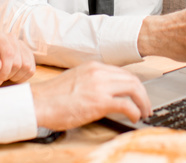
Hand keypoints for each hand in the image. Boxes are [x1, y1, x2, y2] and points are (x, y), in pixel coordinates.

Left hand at [0, 31, 35, 87]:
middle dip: (8, 75)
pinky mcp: (28, 55)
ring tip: (5, 76)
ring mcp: (21, 46)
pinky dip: (22, 77)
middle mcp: (12, 38)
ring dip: (15, 77)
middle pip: (18, 62)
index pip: (9, 54)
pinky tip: (12, 76)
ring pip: (27, 66)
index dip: (5, 71)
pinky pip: (32, 70)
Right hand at [31, 62, 151, 130]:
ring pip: (133, 88)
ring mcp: (100, 86)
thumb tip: (106, 93)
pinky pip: (126, 104)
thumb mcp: (76, 80)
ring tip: (144, 112)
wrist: (38, 103)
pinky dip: (134, 111)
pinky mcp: (99, 102)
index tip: (138, 95)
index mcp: (93, 67)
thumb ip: (93, 82)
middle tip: (146, 106)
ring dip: (143, 102)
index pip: (122, 73)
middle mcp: (99, 72)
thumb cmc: (52, 97)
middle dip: (143, 94)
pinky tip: (134, 118)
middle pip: (132, 79)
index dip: (134, 85)